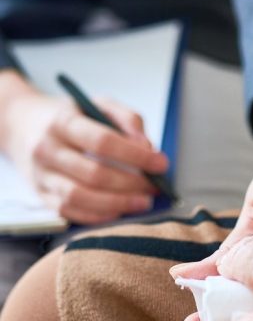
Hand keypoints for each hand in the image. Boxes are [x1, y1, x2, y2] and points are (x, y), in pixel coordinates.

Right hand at [4, 91, 168, 223]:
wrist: (23, 126)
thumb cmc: (70, 116)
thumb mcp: (98, 104)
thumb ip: (127, 119)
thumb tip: (147, 146)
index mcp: (63, 122)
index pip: (103, 141)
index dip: (136, 156)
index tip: (161, 164)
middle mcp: (47, 150)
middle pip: (94, 174)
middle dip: (131, 184)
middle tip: (155, 187)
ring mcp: (41, 176)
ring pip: (81, 198)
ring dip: (118, 204)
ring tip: (142, 202)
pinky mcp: (41, 196)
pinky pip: (71, 213)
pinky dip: (99, 216)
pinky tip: (120, 210)